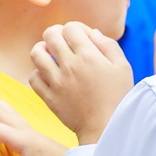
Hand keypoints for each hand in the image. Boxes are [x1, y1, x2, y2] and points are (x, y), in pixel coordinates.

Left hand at [28, 23, 133, 143]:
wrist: (106, 127)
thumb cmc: (118, 96)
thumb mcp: (122, 67)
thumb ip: (108, 45)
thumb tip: (92, 33)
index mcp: (89, 56)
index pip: (71, 27)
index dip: (76, 29)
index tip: (82, 39)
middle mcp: (70, 66)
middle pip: (50, 34)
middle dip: (56, 34)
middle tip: (63, 43)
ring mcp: (56, 81)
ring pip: (36, 53)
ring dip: (42, 50)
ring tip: (51, 55)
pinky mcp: (48, 96)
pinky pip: (33, 77)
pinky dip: (38, 73)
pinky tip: (49, 75)